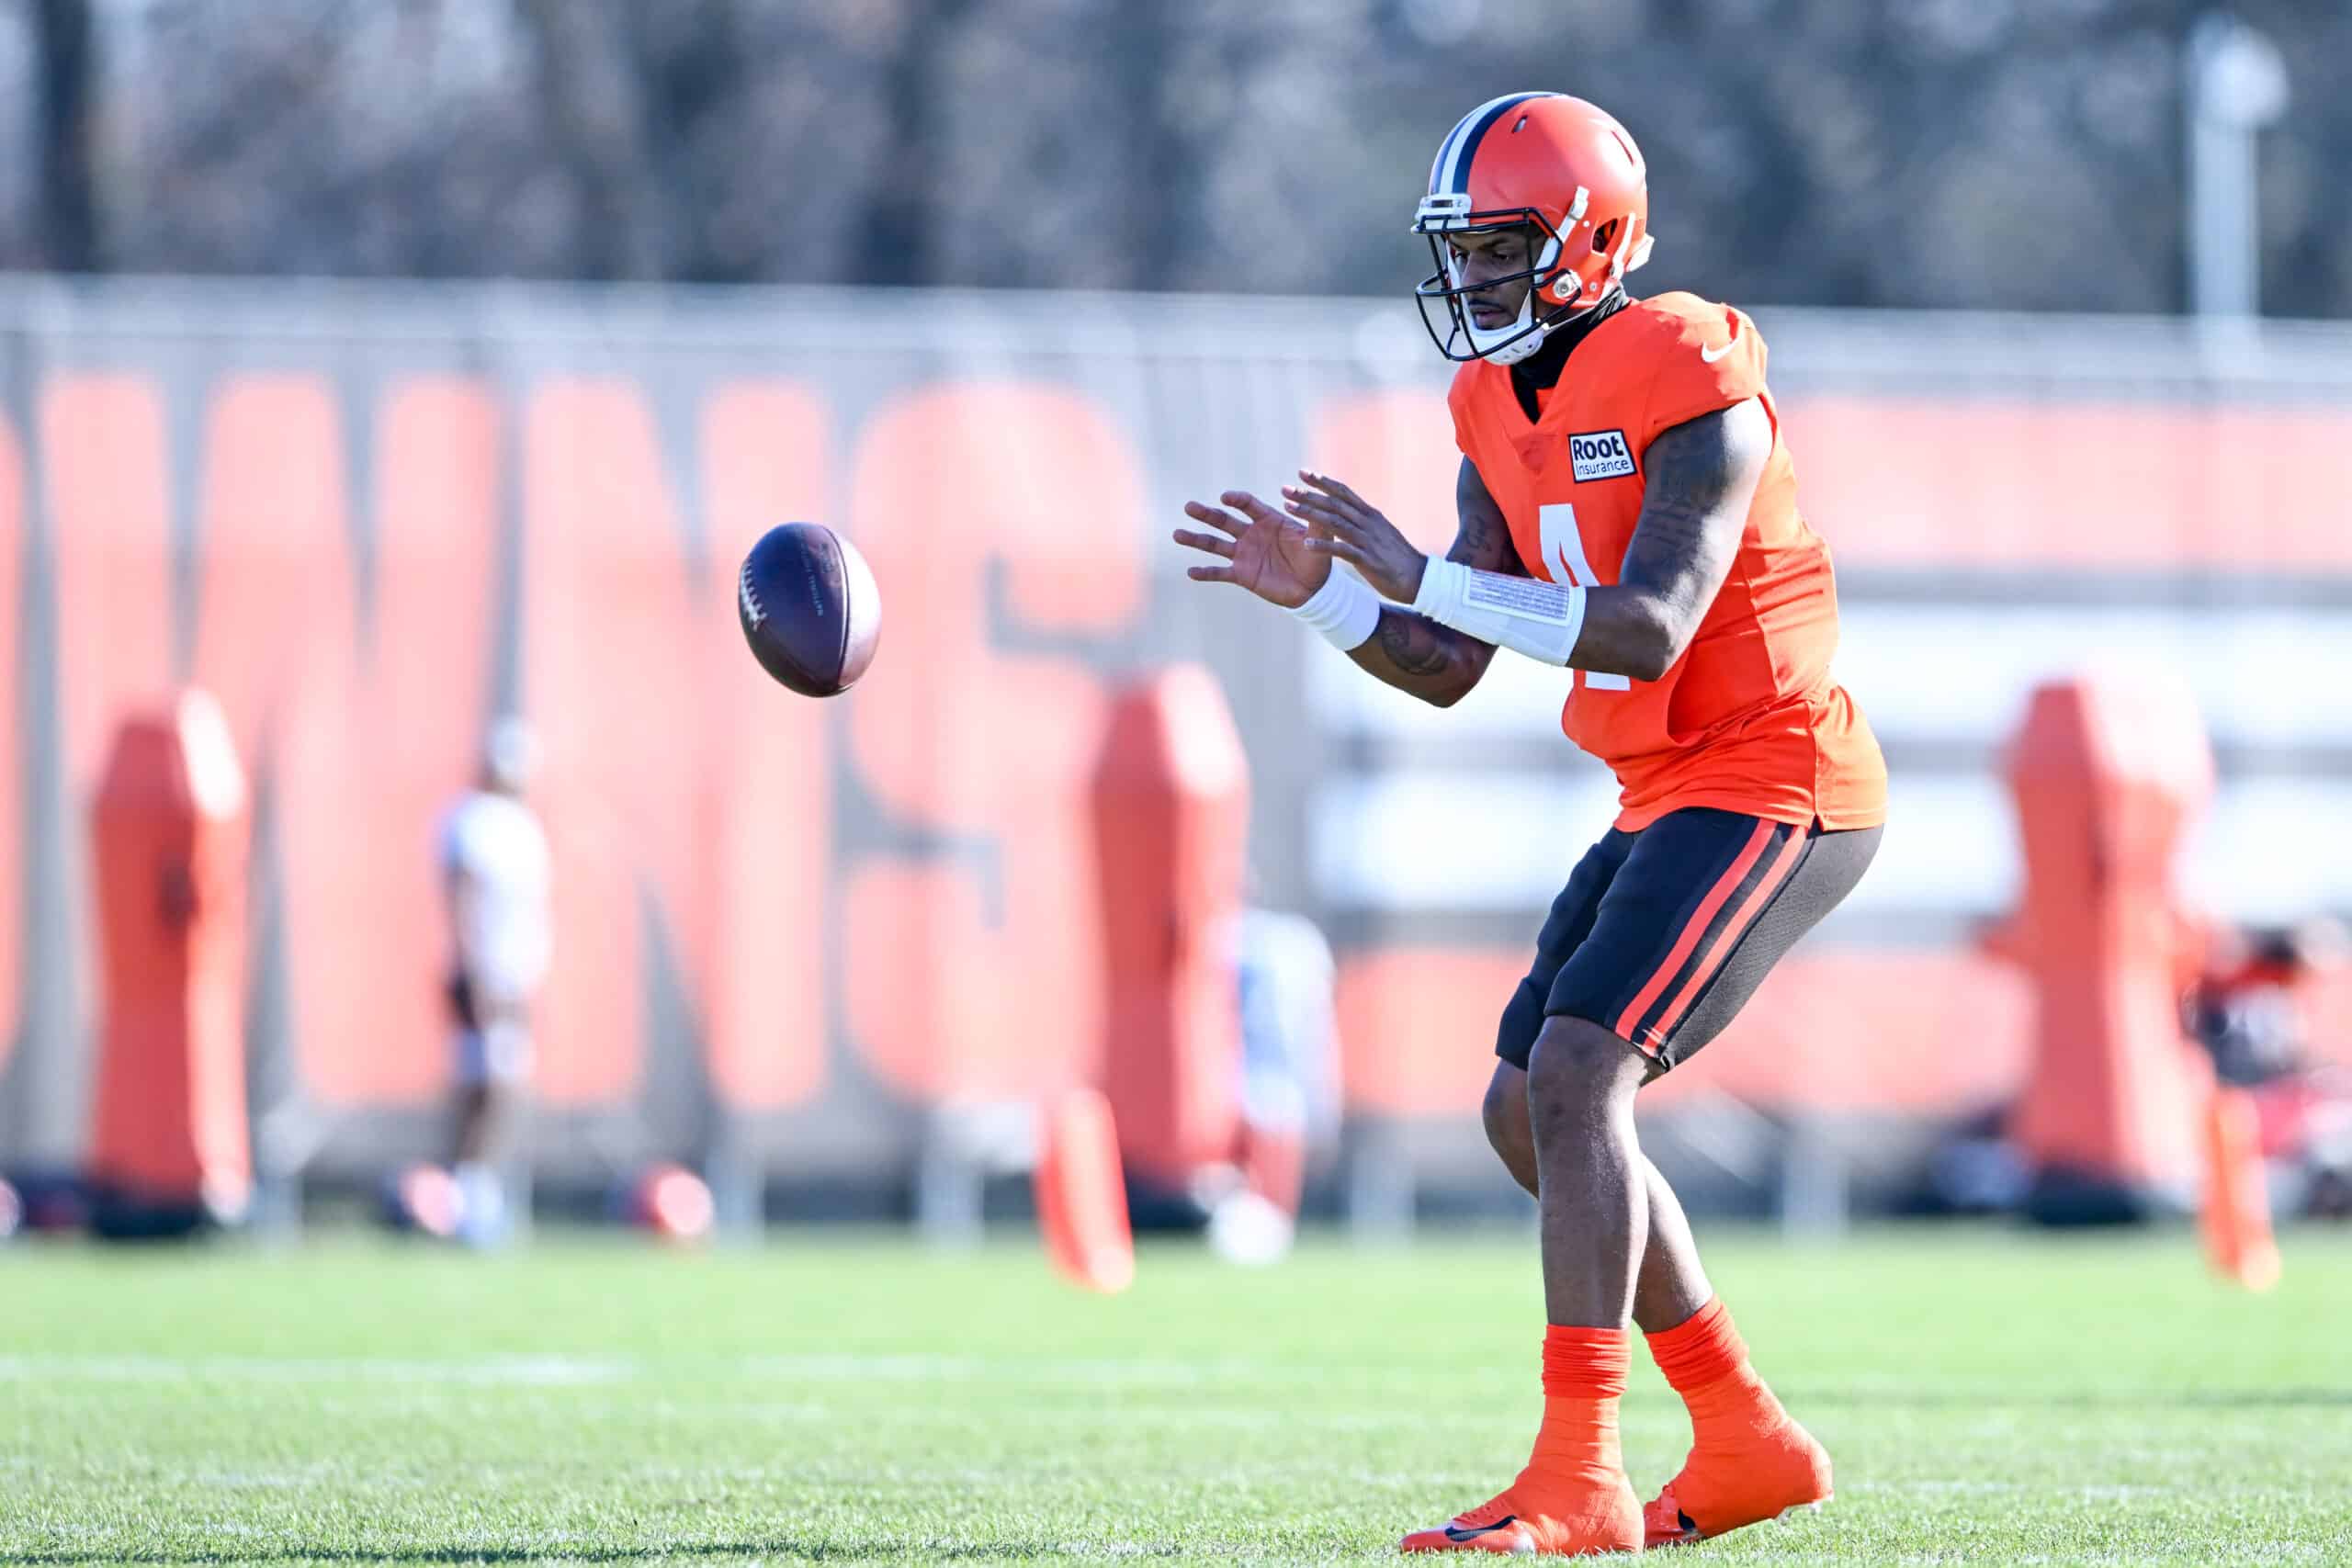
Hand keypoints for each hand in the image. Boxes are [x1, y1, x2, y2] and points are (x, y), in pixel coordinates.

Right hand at [1173, 489, 1330, 608]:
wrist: (1314, 589)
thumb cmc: (1317, 558)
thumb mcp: (1319, 536)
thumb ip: (1315, 518)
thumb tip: (1308, 497)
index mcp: (1268, 519)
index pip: (1247, 505)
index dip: (1236, 500)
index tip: (1225, 498)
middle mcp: (1251, 534)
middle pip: (1223, 521)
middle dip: (1206, 514)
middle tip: (1189, 507)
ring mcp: (1244, 554)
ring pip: (1215, 544)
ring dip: (1195, 539)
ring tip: (1177, 534)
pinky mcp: (1242, 575)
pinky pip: (1220, 573)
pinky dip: (1205, 572)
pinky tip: (1190, 572)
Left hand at [1282, 471, 1429, 603]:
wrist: (1419, 579)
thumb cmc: (1397, 558)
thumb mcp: (1381, 533)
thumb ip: (1364, 522)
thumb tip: (1349, 512)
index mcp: (1371, 515)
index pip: (1343, 493)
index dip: (1322, 482)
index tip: (1302, 472)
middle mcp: (1368, 523)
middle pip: (1334, 504)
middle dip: (1308, 494)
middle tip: (1285, 488)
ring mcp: (1368, 541)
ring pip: (1334, 522)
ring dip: (1309, 513)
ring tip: (1288, 507)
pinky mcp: (1367, 560)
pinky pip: (1342, 551)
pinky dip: (1323, 547)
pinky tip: (1305, 545)